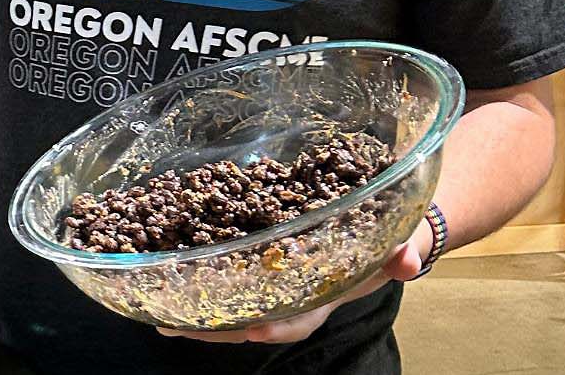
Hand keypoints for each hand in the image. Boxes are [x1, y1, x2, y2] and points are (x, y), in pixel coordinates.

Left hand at [157, 223, 429, 344]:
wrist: (378, 234)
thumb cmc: (385, 242)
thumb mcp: (397, 245)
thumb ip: (401, 252)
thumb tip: (407, 259)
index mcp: (320, 299)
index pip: (293, 320)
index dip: (272, 327)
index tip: (251, 329)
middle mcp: (290, 299)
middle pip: (248, 321)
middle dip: (213, 326)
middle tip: (174, 324)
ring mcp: (271, 288)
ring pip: (230, 308)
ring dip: (196, 313)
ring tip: (156, 314)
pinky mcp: (257, 270)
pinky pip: (224, 284)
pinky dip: (196, 287)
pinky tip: (166, 284)